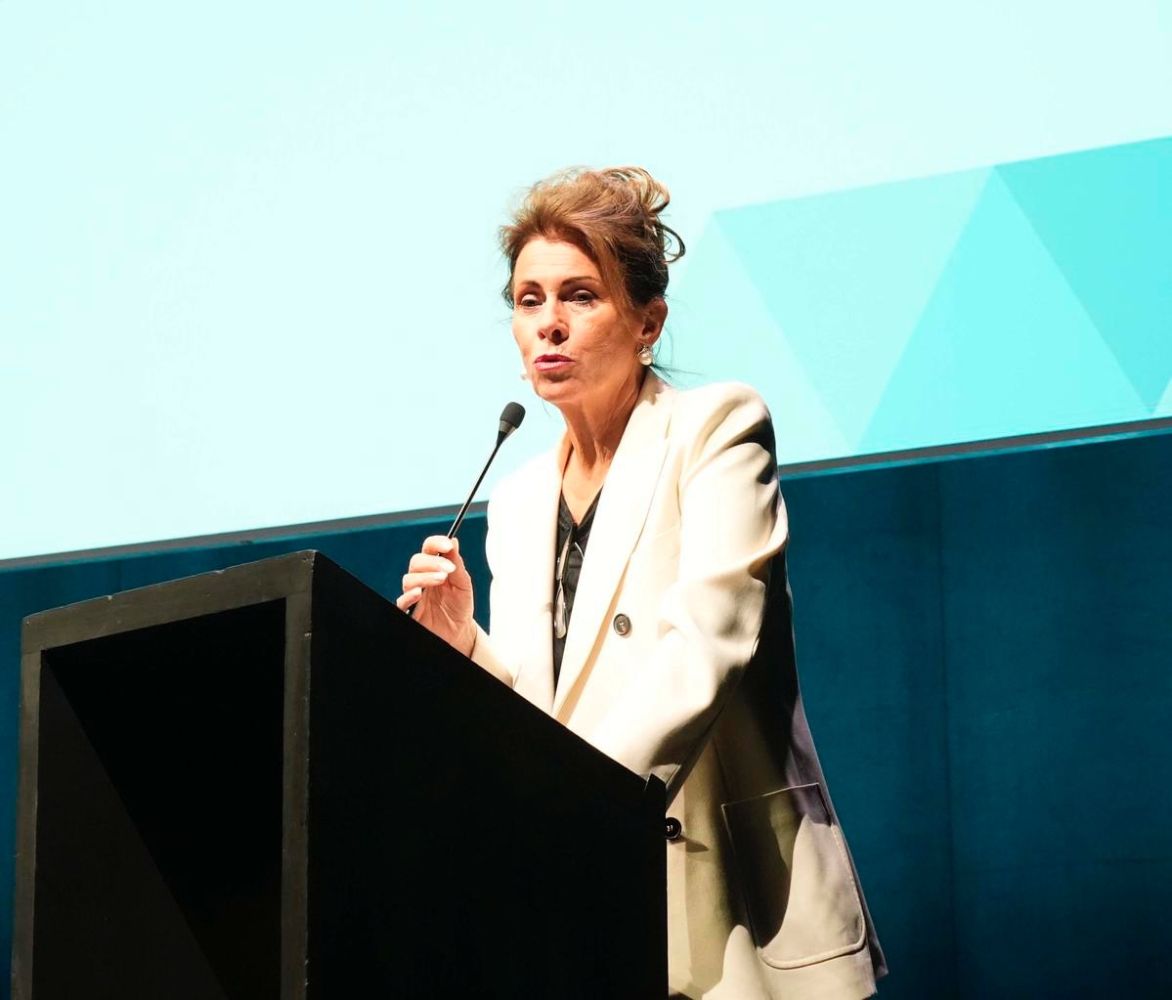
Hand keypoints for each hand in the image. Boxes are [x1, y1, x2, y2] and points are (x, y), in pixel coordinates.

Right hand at [396, 535, 475, 655]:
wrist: (460, 632)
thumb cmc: (460, 606)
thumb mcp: (463, 584)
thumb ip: (457, 564)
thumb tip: (453, 541)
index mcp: (434, 567)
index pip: (429, 549)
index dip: (436, 543)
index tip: (447, 544)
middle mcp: (422, 578)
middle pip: (416, 561)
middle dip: (432, 562)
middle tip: (448, 568)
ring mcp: (414, 594)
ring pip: (409, 579)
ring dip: (425, 577)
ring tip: (441, 579)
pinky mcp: (410, 611)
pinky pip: (402, 602)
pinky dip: (409, 596)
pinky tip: (419, 593)